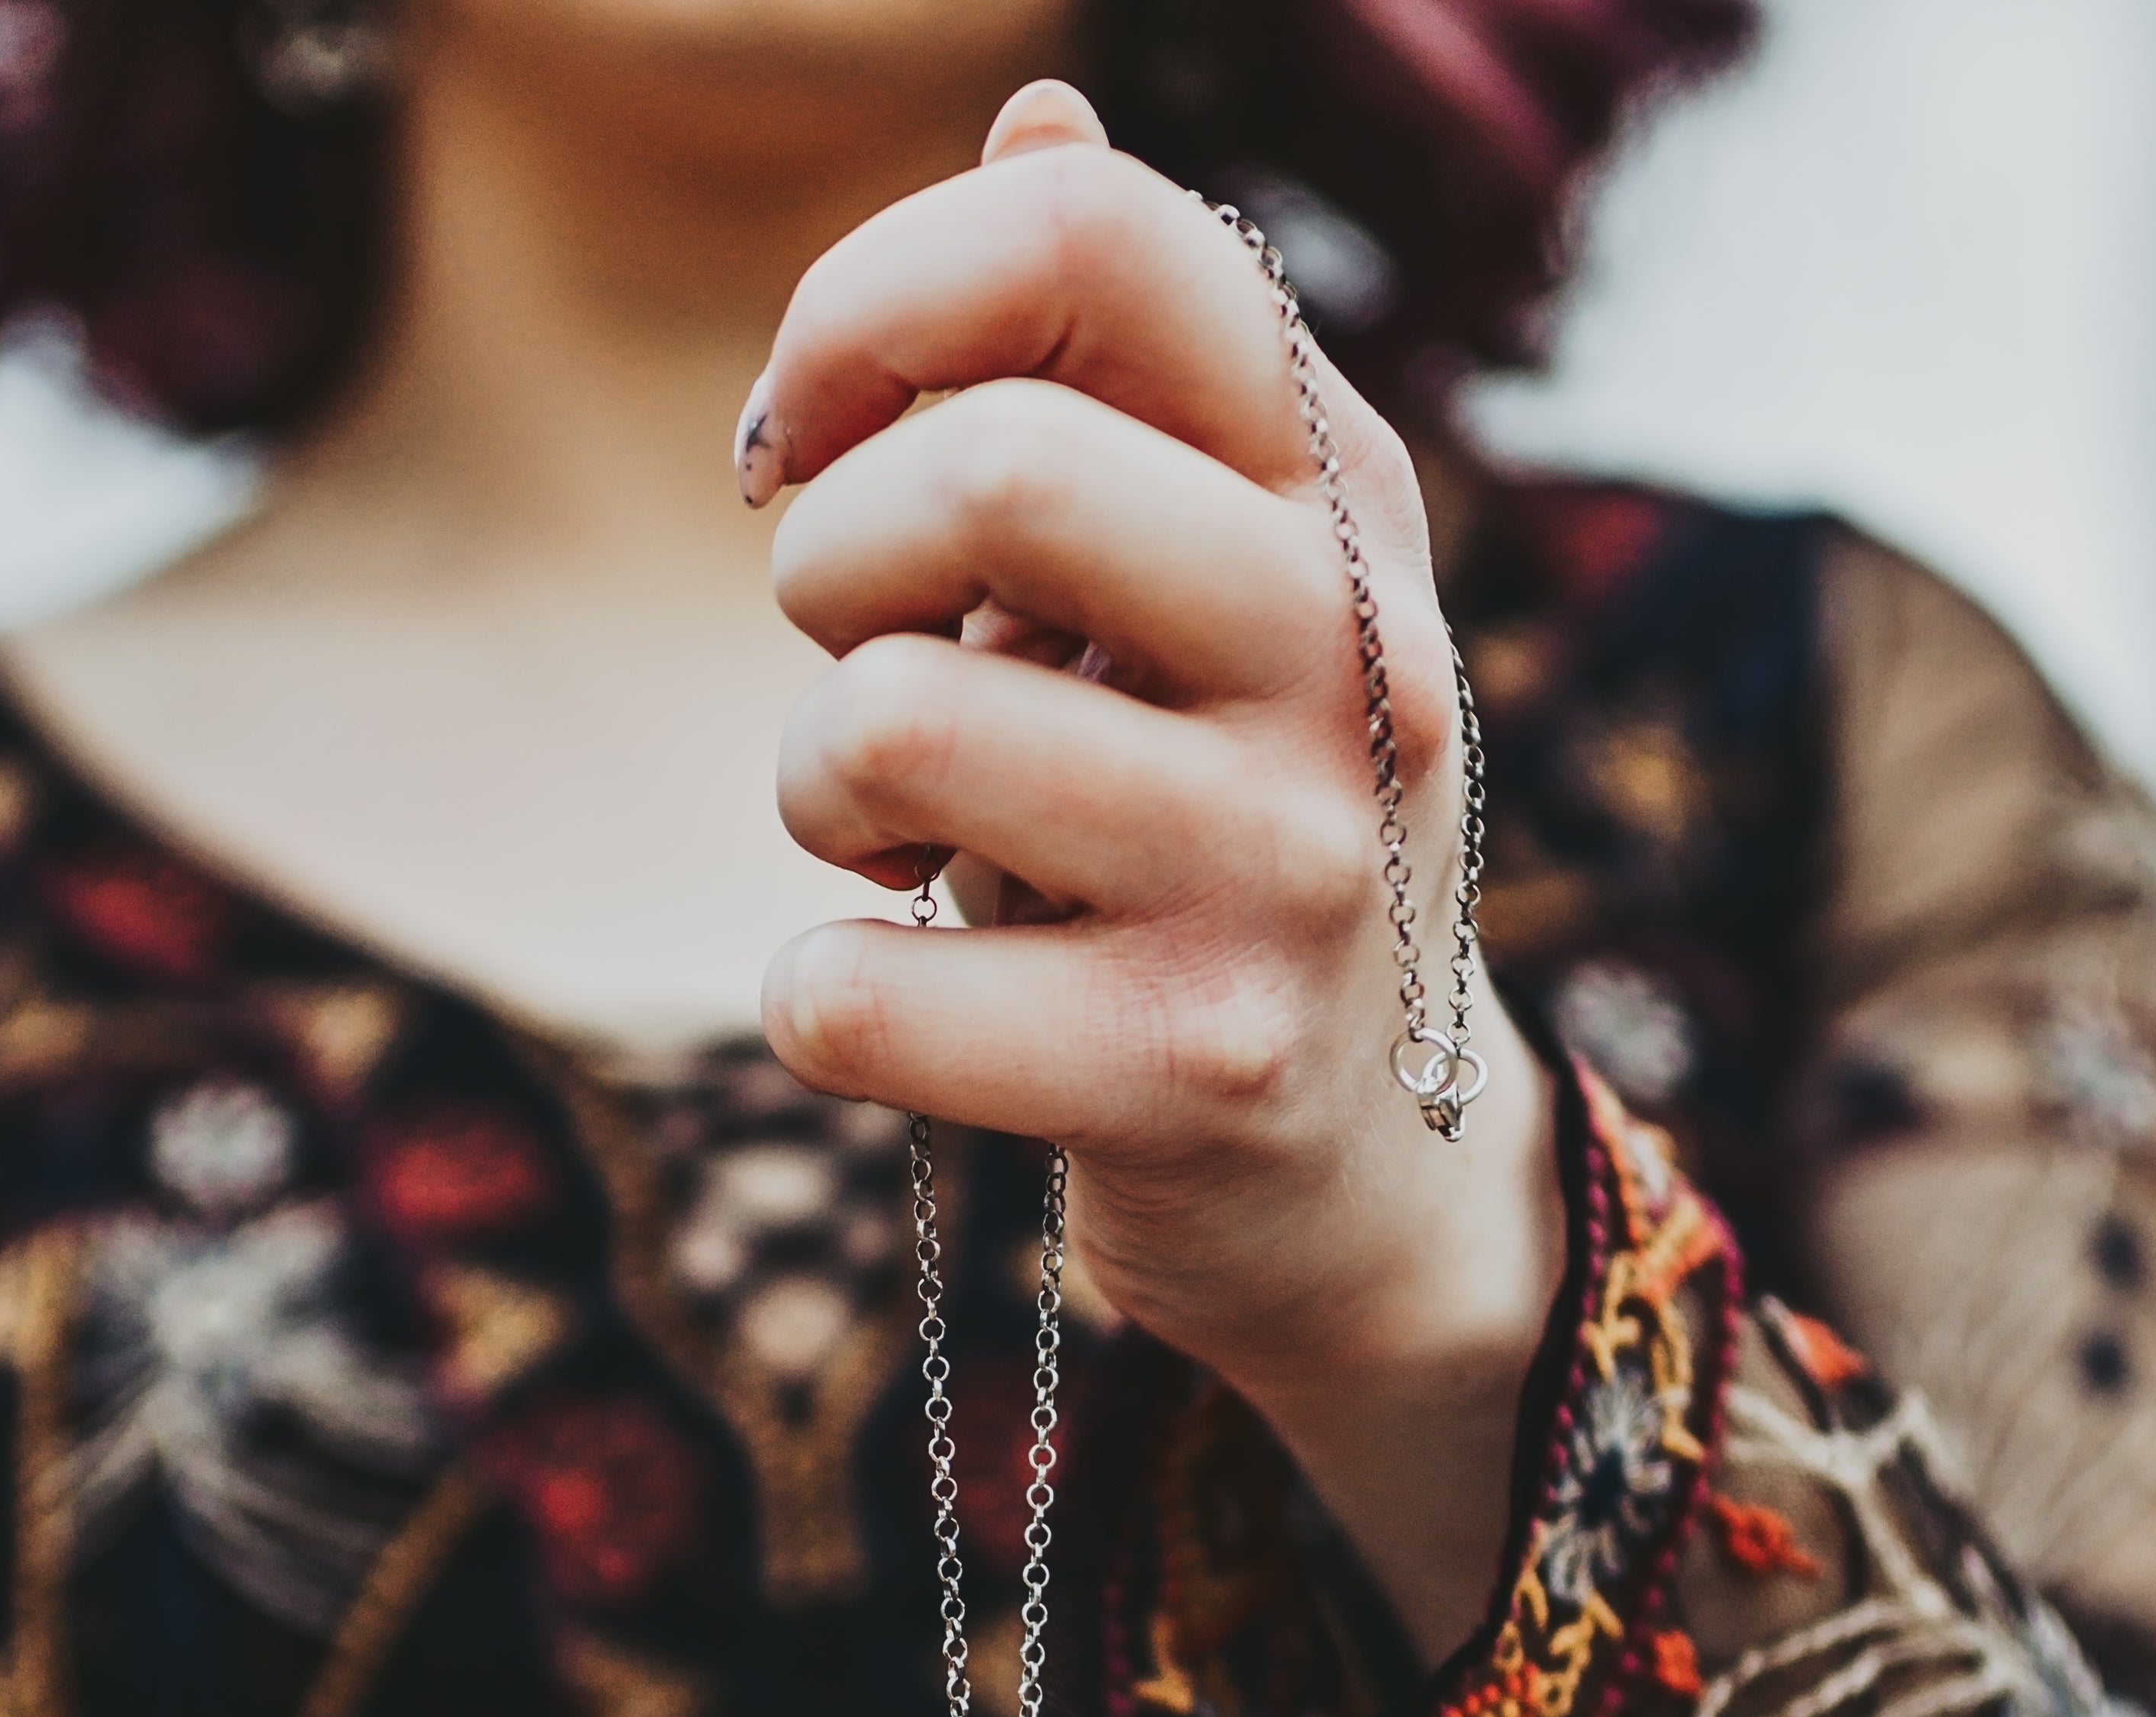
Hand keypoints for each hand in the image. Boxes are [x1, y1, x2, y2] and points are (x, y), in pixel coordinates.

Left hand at [741, 85, 1568, 1656]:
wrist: (1354, 1171)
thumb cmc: (1216, 836)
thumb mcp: (1206, 593)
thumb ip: (1119, 379)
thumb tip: (1036, 106)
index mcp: (1339, 498)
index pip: (1110, 241)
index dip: (882, 294)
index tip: (800, 429)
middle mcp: (1355, 661)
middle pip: (994, 468)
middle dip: (831, 564)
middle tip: (852, 658)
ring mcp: (1290, 871)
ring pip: (895, 727)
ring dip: (813, 786)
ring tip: (890, 842)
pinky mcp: (1193, 1069)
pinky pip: (850, 990)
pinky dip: (818, 995)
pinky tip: (910, 1001)